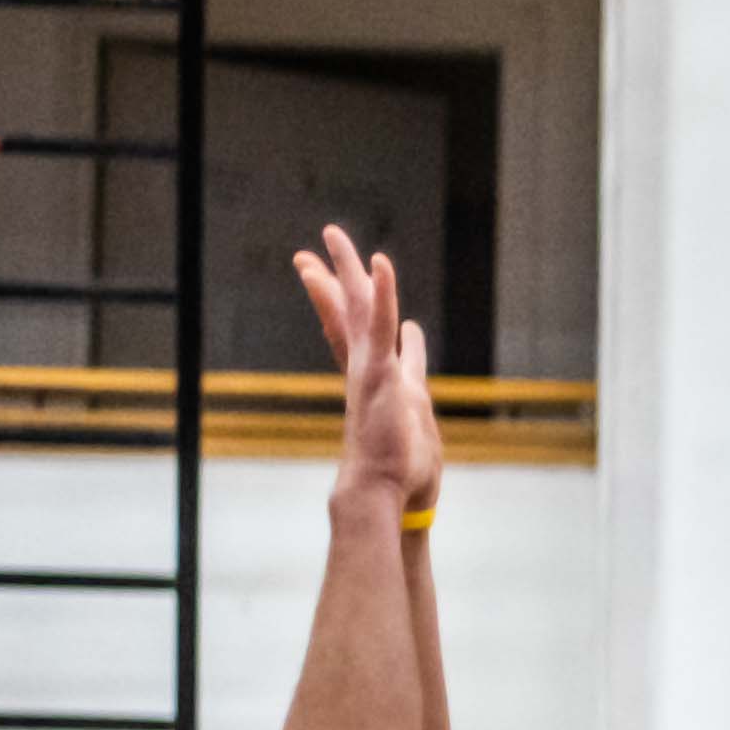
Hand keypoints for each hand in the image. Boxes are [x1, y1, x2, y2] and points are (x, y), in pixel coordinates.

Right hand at [295, 225, 440, 520]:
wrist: (386, 493)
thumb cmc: (404, 467)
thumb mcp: (414, 413)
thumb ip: (413, 378)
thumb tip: (413, 349)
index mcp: (372, 377)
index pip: (352, 331)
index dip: (339, 302)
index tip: (329, 277)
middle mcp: (364, 369)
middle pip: (345, 313)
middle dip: (331, 278)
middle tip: (314, 247)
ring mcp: (369, 369)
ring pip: (357, 309)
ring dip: (348, 270)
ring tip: (334, 235)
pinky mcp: (380, 375)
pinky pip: (380, 325)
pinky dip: (382, 294)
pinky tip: (381, 264)